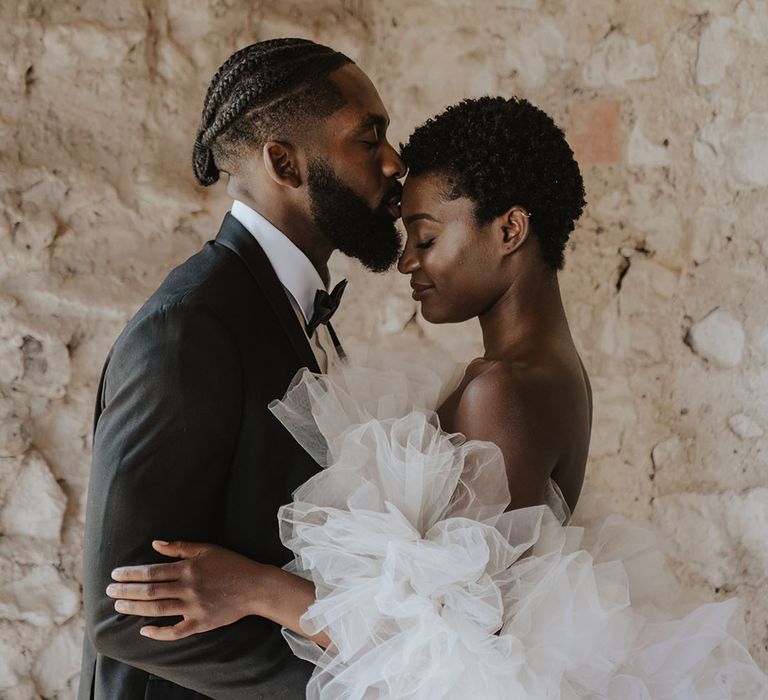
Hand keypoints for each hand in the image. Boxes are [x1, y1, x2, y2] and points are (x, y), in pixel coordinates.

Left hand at [107, 540, 276, 640]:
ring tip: (119, 606)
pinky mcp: (201, 623)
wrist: (255, 586)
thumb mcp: (207, 549)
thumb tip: (155, 544)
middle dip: (126, 591)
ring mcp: (194, 607)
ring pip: (158, 610)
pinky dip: (159, 632)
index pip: (152, 571)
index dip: (131, 574)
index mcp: (188, 568)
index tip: (115, 575)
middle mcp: (188, 587)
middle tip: (109, 592)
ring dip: (135, 609)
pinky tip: (144, 630)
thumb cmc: (231, 564)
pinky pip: (176, 631)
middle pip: (150, 591)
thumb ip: (180, 547)